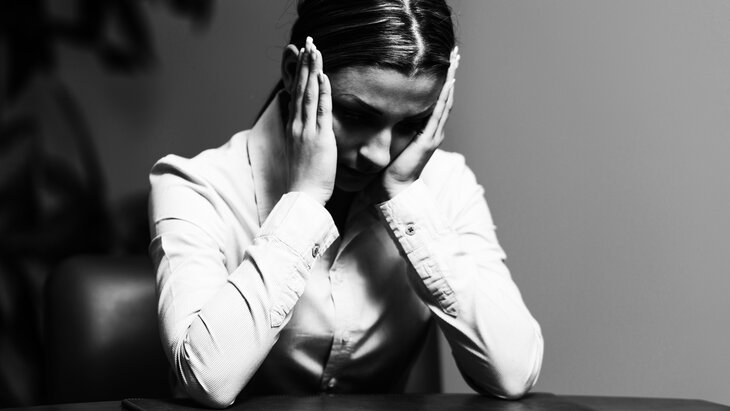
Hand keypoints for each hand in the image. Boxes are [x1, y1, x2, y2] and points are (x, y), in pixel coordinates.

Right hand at [286, 37, 336, 205]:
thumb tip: (303, 124)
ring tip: (314, 49)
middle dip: (304, 64)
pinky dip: (321, 91)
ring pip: (309, 94)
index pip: (297, 94)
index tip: (303, 56)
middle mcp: (297, 125)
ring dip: (312, 70)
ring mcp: (307, 130)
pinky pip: (321, 110)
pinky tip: (322, 75)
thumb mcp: (300, 152)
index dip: (300, 74)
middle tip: (308, 42)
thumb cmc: (304, 179)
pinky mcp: (319, 138)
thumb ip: (302, 135)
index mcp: (293, 128)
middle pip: (301, 88)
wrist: (303, 196)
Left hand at [376, 47, 459, 199]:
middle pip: (446, 97)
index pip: (437, 101)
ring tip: (456, 61)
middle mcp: (434, 132)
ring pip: (445, 102)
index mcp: (426, 132)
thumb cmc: (388, 171)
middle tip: (456, 54)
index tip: (445, 63)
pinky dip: (444, 97)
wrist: (392, 190)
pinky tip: (448, 82)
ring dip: (451, 81)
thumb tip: (381, 112)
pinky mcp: (428, 140)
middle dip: (451, 75)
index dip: (442, 82)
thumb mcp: (392, 143)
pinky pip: (438, 113)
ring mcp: (433, 136)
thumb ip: (392, 128)